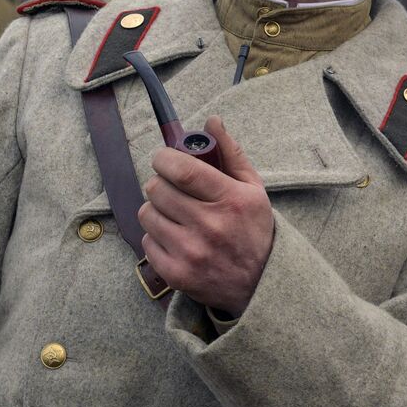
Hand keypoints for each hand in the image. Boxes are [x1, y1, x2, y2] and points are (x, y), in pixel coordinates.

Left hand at [138, 116, 273, 315]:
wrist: (260, 284)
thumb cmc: (254, 230)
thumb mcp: (253, 190)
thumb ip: (231, 153)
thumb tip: (212, 121)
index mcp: (231, 201)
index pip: (183, 170)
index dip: (164, 158)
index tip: (163, 158)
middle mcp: (210, 226)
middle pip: (158, 189)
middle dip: (160, 183)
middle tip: (171, 187)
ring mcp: (191, 252)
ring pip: (147, 214)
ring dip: (156, 209)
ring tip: (173, 213)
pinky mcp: (176, 274)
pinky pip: (146, 242)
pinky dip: (156, 237)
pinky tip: (175, 237)